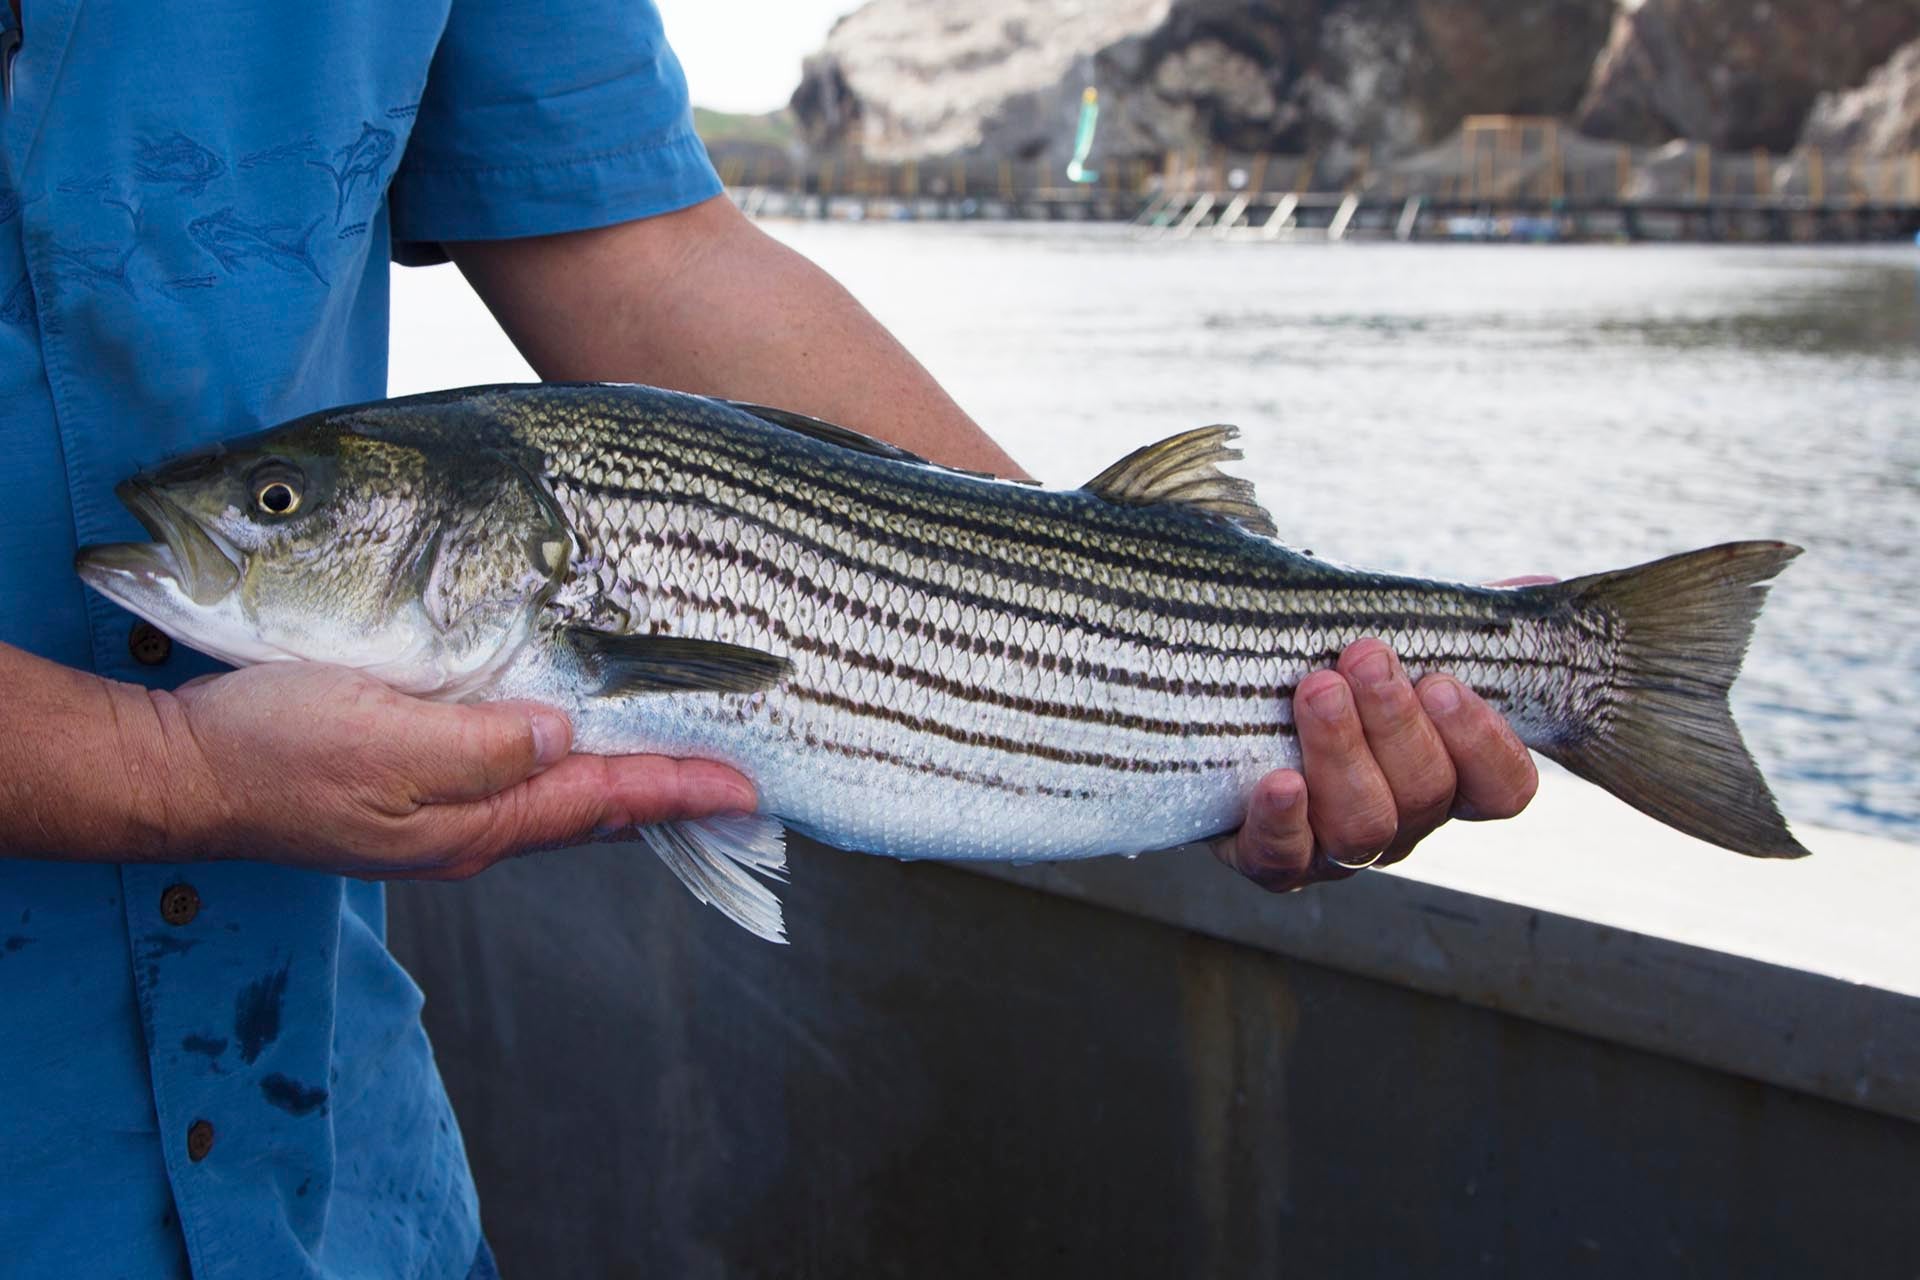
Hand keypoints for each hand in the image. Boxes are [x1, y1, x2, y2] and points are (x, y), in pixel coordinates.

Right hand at [149, 662, 754, 878]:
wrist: (179, 773)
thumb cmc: (276, 746)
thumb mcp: (388, 734)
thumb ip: (488, 742)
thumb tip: (570, 735)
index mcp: (475, 820)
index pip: (605, 800)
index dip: (681, 790)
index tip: (751, 788)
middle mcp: (470, 830)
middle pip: (594, 812)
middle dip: (669, 796)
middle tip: (741, 786)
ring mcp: (439, 820)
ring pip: (559, 802)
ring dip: (622, 785)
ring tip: (681, 767)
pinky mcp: (408, 799)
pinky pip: (514, 789)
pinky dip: (564, 772)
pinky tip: (573, 751)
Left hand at [1213, 635, 1539, 892]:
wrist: (1225, 708)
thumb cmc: (1328, 668)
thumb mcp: (1394, 639)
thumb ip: (1459, 622)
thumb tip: (1536, 585)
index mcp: (1446, 774)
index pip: (1502, 786)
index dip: (1484, 742)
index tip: (1444, 683)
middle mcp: (1401, 821)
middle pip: (1425, 795)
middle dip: (1396, 722)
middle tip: (1366, 656)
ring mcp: (1336, 849)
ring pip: (1363, 824)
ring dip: (1343, 752)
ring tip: (1318, 689)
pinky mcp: (1269, 858)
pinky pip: (1283, 859)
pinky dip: (1282, 822)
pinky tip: (1279, 782)